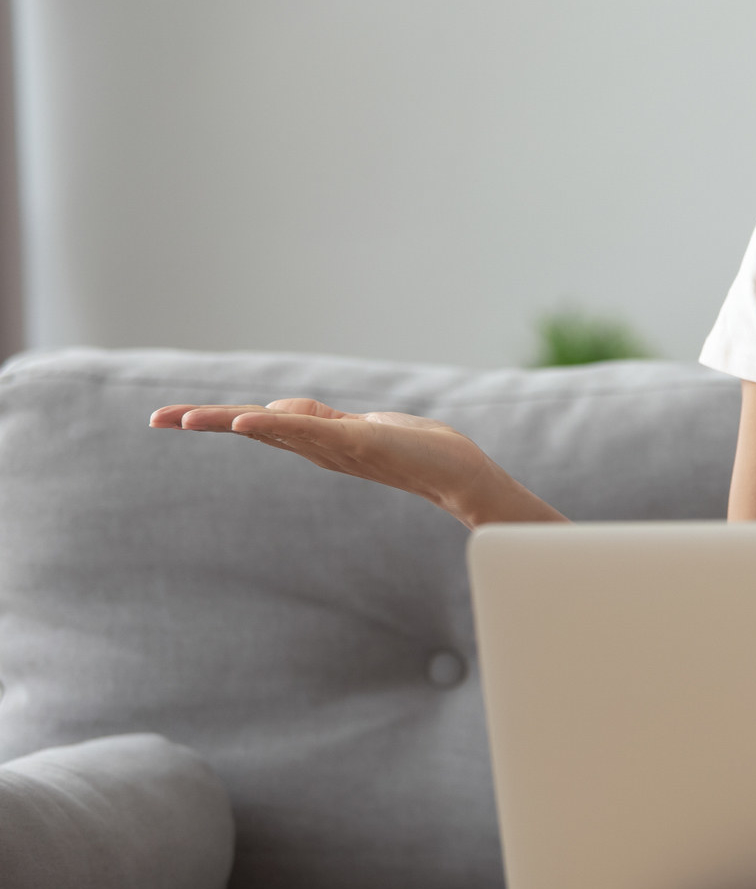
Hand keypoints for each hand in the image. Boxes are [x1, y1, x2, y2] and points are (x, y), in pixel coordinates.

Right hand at [147, 398, 565, 526]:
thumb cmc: (419, 451)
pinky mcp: (358, 442)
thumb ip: (324, 422)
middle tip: (157, 420)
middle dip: (205, 422)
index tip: (176, 417)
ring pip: (272, 429)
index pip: (260, 424)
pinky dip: (277, 425)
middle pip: (253, 428)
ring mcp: (337, 446)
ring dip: (228, 421)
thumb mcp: (363, 427)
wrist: (463, 475)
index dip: (219, 418)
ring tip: (185, 418)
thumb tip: (280, 413)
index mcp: (319, 442)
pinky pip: (309, 431)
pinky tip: (246, 421)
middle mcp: (320, 448)